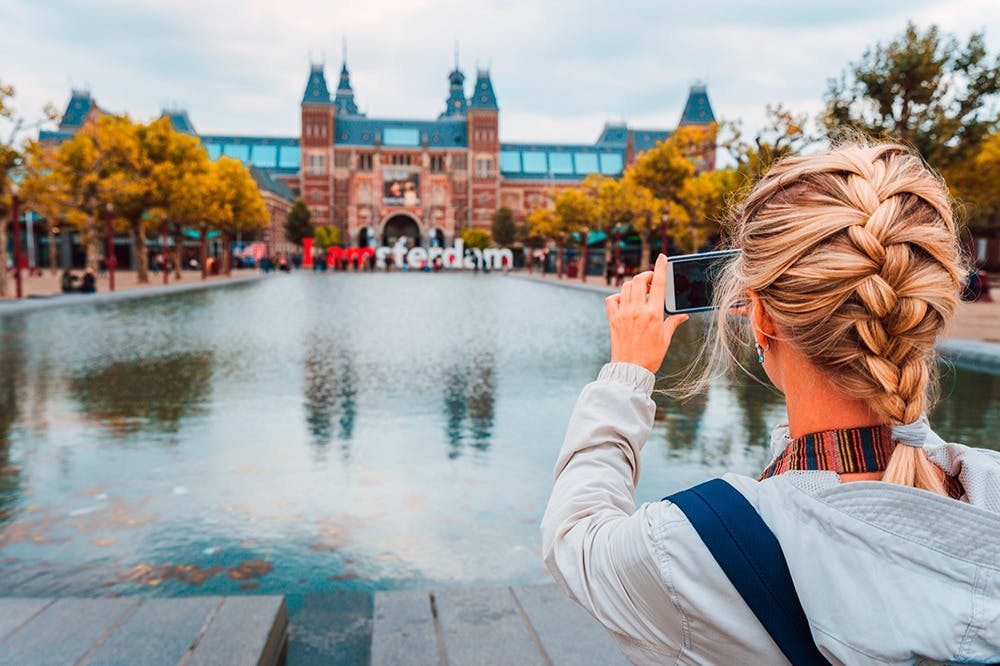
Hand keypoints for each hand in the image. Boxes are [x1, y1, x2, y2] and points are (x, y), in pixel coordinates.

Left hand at [605, 254, 688, 373]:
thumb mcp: (665, 339)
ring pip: (626, 287)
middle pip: (639, 280)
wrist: (630, 369)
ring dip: (634, 285)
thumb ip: (672, 323)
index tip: (662, 257)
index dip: (660, 267)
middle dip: (646, 275)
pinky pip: (611, 299)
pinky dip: (618, 296)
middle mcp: (637, 310)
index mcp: (653, 314)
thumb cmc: (650, 356)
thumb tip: (683, 315)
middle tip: (651, 280)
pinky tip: (624, 301)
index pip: (659, 283)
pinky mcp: (612, 319)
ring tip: (640, 292)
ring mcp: (623, 313)